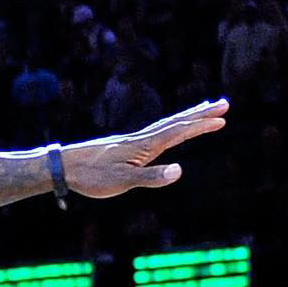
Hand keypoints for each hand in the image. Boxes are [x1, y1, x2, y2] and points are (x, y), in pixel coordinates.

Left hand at [61, 98, 227, 198]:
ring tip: (203, 110)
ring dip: (186, 118)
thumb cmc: (91, 177)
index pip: (179, 132)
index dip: (201, 125)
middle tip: (224, 104)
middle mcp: (140, 139)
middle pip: (176, 123)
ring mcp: (131, 141)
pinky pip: (154, 133)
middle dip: (201, 114)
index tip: (222, 118)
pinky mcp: (123, 146)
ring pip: (165, 126)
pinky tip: (168, 132)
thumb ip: (151, 178)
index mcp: (144, 147)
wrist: (63, 166)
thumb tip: (179, 171)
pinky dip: (169, 128)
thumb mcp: (122, 182)